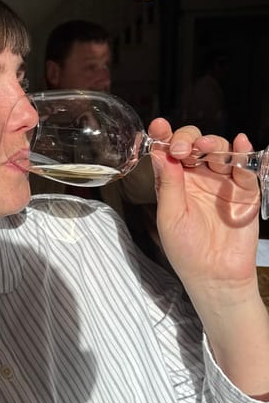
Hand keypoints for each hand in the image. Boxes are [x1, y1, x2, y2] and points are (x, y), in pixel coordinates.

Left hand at [148, 119, 259, 288]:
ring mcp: (222, 182)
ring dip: (212, 143)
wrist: (215, 275)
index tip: (158, 126)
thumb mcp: (169, 216)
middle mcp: (198, 178)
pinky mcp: (245, 191)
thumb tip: (160, 153)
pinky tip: (238, 143)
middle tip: (181, 149)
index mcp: (175, 182)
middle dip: (187, 139)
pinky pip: (245, 167)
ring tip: (205, 147)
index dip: (164, 136)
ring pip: (219, 150)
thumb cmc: (186, 250)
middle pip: (194, 144)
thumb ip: (167, 183)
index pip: (169, 152)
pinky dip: (242, 152)